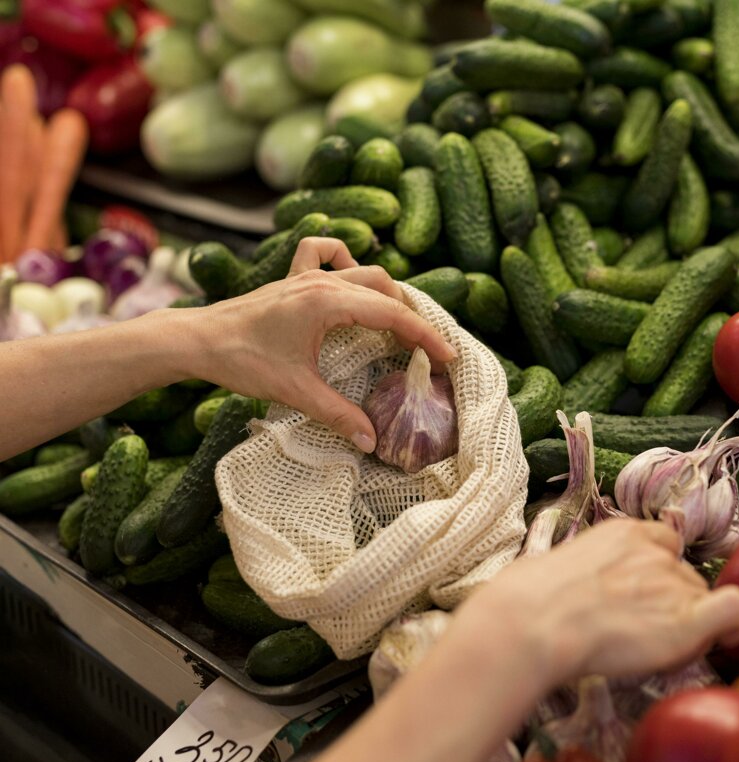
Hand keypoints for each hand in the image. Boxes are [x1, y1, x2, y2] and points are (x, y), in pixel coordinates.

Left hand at [190, 238, 456, 451]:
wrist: (198, 339)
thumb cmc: (242, 360)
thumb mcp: (295, 390)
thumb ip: (337, 414)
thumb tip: (370, 440)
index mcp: (327, 302)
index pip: (392, 313)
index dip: (425, 335)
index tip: (447, 356)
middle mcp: (322, 281)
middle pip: (385, 288)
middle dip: (410, 316)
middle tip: (424, 349)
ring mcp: (306, 275)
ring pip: (362, 271)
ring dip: (386, 292)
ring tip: (397, 322)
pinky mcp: (291, 278)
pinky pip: (324, 252)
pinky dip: (343, 258)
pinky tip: (347, 277)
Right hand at [456, 519, 738, 689]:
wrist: (532, 621)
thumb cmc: (529, 598)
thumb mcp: (559, 561)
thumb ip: (590, 564)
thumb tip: (587, 586)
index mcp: (622, 532)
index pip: (664, 543)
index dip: (658, 572)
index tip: (643, 594)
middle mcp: (653, 551)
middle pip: (685, 575)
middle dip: (670, 599)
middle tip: (637, 626)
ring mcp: (671, 582)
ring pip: (700, 598)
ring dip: (684, 618)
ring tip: (645, 641)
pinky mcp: (686, 617)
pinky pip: (736, 609)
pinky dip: (736, 621)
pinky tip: (721, 634)